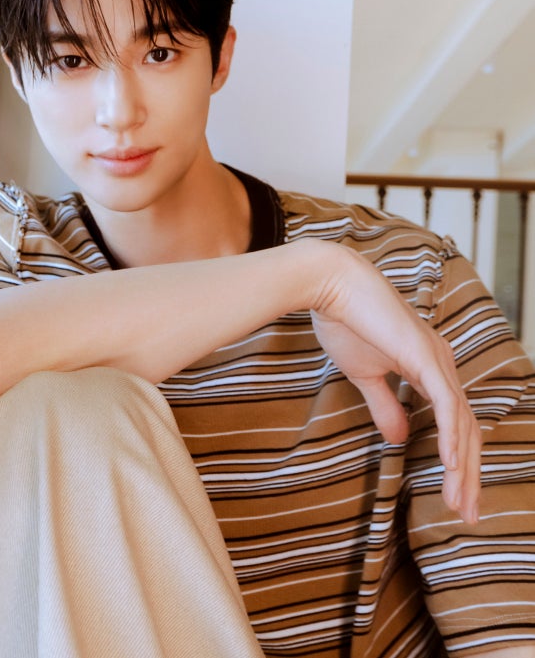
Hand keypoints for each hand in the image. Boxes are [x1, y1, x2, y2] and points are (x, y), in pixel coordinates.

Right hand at [309, 245, 480, 524]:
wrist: (329, 285)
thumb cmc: (343, 321)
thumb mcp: (365, 375)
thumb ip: (385, 405)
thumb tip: (398, 440)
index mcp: (429, 366)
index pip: (454, 423)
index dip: (458, 462)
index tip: (455, 498)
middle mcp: (441, 363)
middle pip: (467, 429)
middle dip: (470, 474)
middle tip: (467, 515)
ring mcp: (436, 358)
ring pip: (462, 423)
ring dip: (463, 467)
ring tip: (460, 503)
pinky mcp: (424, 356)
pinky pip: (446, 405)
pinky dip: (450, 437)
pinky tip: (450, 465)